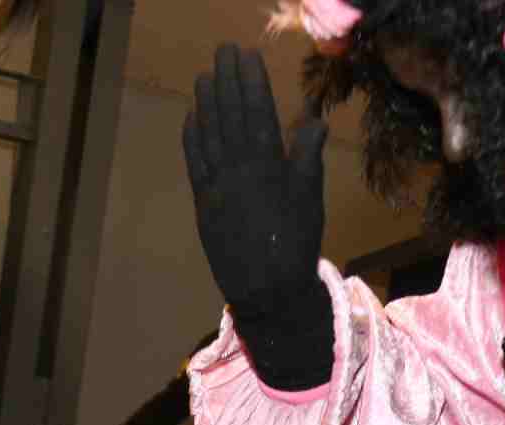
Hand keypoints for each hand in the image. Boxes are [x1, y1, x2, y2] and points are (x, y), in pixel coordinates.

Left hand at [184, 46, 327, 317]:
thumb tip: (313, 119)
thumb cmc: (296, 245)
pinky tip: (192, 117)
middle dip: (226, 81)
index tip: (247, 56)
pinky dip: (192, 138)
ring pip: (209, 136)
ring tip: (204, 76)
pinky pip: (195, 164)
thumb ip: (307, 159)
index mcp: (269, 169)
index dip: (251, 82)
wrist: (268, 292)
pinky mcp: (204, 204)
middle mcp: (240, 172)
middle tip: (222, 52)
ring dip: (206, 103)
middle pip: (230, 117)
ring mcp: (218, 187)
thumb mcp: (310, 201)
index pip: (258, 114)